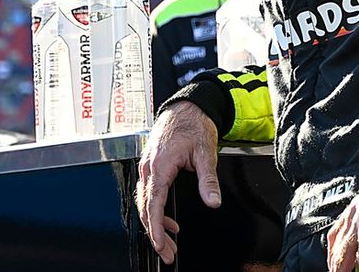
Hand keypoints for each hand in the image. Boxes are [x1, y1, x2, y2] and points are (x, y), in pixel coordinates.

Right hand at [136, 101, 220, 263]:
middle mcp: (148, 167)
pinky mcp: (151, 165)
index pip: (153, 204)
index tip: (160, 245)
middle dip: (155, 233)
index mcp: (160, 165)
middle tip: (167, 253)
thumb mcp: (205, 153)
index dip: (155, 228)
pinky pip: (148, 193)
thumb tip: (213, 202)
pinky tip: (169, 220)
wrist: (187, 106)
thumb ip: (207, 180)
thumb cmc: (194, 124)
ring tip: (169, 241)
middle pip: (146, 207)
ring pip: (145, 202)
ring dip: (155, 223)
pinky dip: (156, 210)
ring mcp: (147, 165)